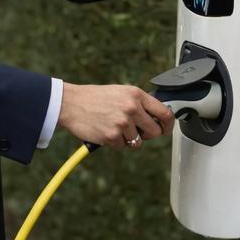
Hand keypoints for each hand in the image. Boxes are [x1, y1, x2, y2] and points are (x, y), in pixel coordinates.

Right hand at [57, 82, 175, 148]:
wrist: (71, 103)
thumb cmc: (95, 98)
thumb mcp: (121, 93)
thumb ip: (140, 103)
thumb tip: (157, 117)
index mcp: (136, 95)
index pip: (165, 113)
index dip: (168, 125)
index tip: (165, 129)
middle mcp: (131, 108)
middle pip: (154, 131)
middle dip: (147, 134)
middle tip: (135, 130)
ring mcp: (122, 123)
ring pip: (138, 141)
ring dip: (128, 138)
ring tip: (114, 126)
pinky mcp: (112, 136)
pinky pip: (122, 146)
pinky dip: (115, 142)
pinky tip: (105, 130)